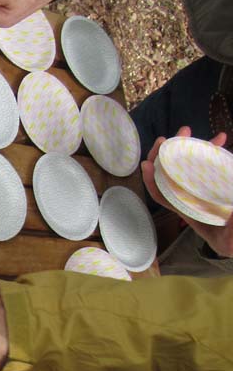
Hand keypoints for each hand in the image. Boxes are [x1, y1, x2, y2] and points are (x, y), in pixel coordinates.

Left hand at [141, 126, 231, 256]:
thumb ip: (231, 227)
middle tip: (168, 138)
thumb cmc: (231, 240)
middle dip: (164, 155)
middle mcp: (188, 195)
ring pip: (186, 163)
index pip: (161, 194)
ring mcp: (201, 186)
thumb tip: (232, 213)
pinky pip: (208, 162)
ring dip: (187, 146)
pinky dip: (212, 149)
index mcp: (186, 209)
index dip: (151, 180)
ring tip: (188, 130)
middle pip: (168, 174)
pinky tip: (220, 138)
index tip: (147, 164)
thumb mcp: (229, 239)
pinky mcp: (215, 180)